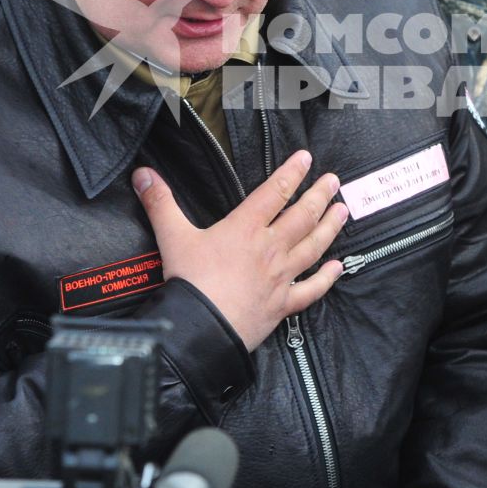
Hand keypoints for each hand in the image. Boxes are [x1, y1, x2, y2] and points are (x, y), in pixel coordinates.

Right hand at [133, 150, 346, 350]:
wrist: (201, 328)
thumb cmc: (189, 282)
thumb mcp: (171, 236)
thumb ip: (160, 202)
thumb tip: (143, 174)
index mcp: (245, 228)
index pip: (274, 192)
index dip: (292, 173)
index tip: (307, 159)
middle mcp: (269, 248)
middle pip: (301, 216)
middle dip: (320, 195)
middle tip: (334, 181)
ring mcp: (280, 277)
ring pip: (313, 247)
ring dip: (330, 228)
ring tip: (343, 211)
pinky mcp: (283, 304)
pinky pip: (311, 290)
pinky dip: (327, 278)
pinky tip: (339, 267)